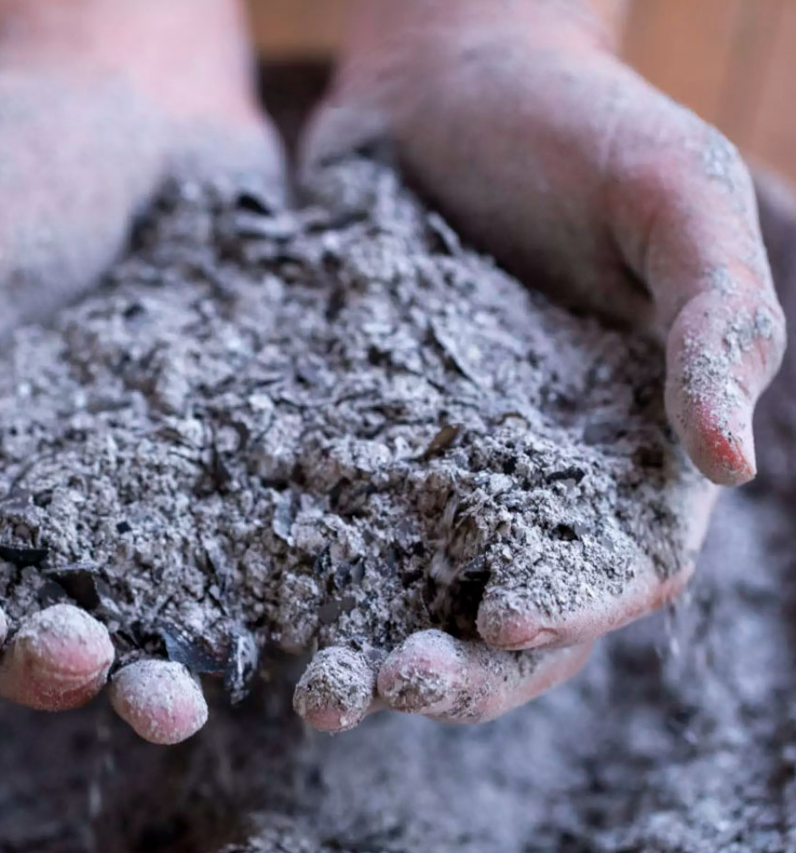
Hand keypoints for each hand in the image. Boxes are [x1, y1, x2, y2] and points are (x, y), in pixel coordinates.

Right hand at [0, 0, 281, 741]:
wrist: (141, 109)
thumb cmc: (0, 171)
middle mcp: (52, 499)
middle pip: (43, 625)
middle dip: (58, 667)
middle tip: (92, 664)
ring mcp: (151, 485)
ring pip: (147, 612)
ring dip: (153, 669)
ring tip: (182, 698)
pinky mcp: (231, 459)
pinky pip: (240, 543)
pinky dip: (251, 594)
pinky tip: (275, 619)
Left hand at [293, 0, 785, 730]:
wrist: (445, 75)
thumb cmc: (578, 124)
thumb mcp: (678, 195)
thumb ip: (716, 318)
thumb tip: (732, 464)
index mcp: (634, 444)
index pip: (621, 564)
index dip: (573, 608)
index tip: (499, 618)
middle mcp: (536, 475)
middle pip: (515, 612)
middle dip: (464, 666)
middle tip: (390, 682)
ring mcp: (441, 460)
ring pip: (419, 590)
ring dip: (377, 648)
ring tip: (320, 688)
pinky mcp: (360, 431)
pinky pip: (335, 516)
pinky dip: (303, 569)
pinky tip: (254, 599)